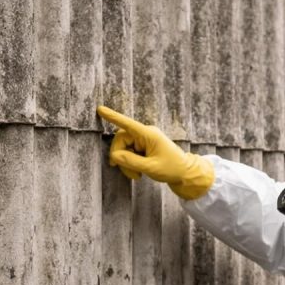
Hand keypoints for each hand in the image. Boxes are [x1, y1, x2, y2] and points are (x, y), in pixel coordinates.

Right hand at [96, 106, 214, 199]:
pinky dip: (130, 164)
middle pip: (121, 140)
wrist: (185, 173)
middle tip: (131, 174)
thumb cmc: (171, 168)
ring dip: (126, 164)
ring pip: (124, 149)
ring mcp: (144, 140)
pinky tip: (139, 172)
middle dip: (121, 158)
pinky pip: (129, 153)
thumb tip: (114, 156)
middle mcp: (145, 134)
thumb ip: (131, 161)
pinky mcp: (144, 147)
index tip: (100, 109)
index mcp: (148, 135)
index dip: (112, 117)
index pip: (127, 124)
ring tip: (137, 176)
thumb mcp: (150, 167)